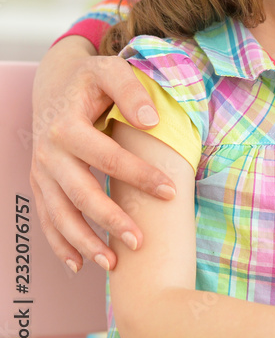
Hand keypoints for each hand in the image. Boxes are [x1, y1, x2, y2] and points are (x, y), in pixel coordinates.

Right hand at [30, 38, 172, 271]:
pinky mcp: (40, 183)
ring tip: (112, 263)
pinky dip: (60, 243)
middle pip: (81, 193)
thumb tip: (152, 121)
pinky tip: (79, 265)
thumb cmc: (90, 79)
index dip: (140, 176)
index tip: (171, 192)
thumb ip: (132, 92)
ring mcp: (41, 171)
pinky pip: (47, 218)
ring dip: (84, 242)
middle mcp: (49, 153)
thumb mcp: (111, 72)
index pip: (109, 157)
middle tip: (140, 241)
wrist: (55, 82)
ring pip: (60, 214)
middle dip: (110, 220)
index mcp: (68, 127)